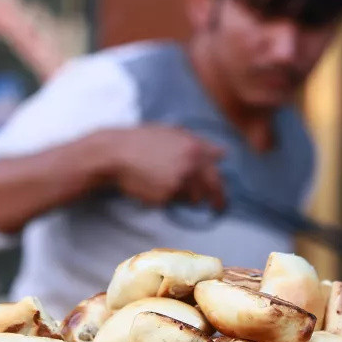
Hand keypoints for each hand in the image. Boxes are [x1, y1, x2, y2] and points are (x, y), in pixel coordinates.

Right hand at [101, 126, 225, 209]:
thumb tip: (224, 153)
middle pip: (214, 188)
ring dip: (190, 198)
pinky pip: (176, 202)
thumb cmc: (142, 140)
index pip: (217, 169)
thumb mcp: (173, 133)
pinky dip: (171, 199)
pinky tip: (157, 188)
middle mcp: (191, 164)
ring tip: (173, 190)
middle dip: (218, 200)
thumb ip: (200, 143)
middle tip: (219, 208)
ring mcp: (180, 180)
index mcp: (195, 147)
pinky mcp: (167, 195)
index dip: (221, 183)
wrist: (117, 154)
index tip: (222, 192)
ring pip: (195, 198)